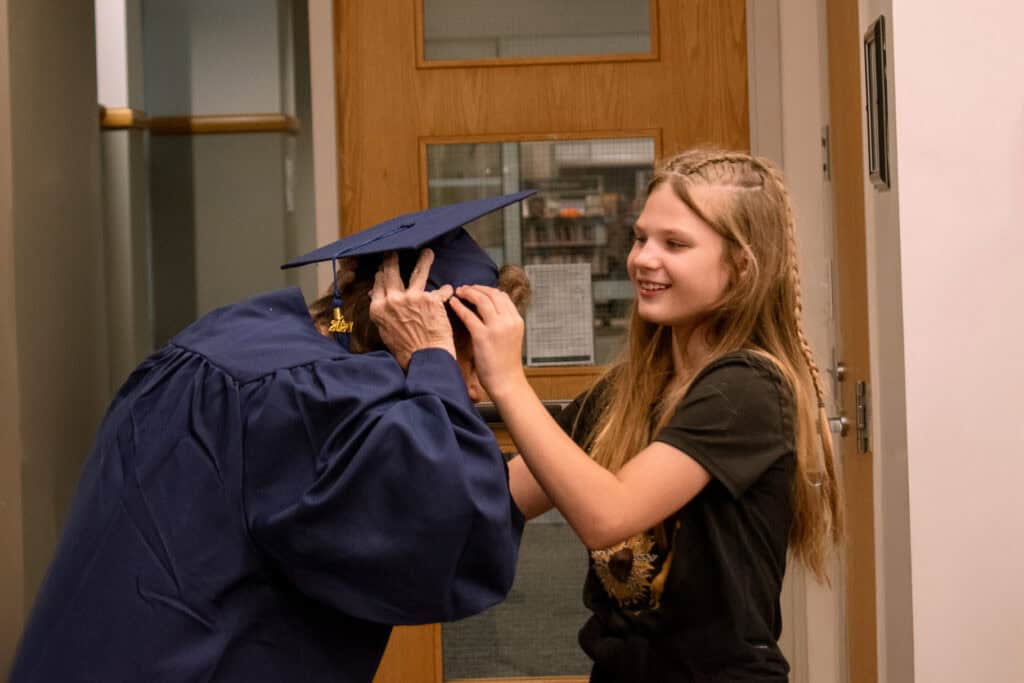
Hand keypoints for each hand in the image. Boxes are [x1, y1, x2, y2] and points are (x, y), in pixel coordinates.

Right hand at [369, 250, 454, 369]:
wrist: (425, 359)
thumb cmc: (406, 351)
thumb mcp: (385, 331)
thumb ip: (382, 312)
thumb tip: (376, 296)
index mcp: (379, 308)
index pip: (378, 283)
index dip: (382, 274)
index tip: (384, 268)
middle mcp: (393, 300)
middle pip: (391, 272)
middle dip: (392, 259)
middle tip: (394, 252)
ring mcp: (412, 298)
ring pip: (417, 272)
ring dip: (423, 260)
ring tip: (427, 252)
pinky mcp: (431, 300)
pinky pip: (440, 291)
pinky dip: (445, 291)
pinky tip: (449, 288)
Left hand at [449, 285, 526, 397]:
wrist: (506, 382)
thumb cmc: (506, 363)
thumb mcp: (511, 337)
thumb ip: (504, 322)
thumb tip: (491, 309)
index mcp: (516, 320)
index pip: (502, 296)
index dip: (488, 289)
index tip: (477, 289)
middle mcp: (508, 321)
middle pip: (492, 294)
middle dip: (476, 288)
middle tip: (464, 288)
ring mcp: (496, 328)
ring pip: (481, 300)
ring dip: (468, 293)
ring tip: (458, 292)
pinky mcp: (483, 336)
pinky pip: (468, 315)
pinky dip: (459, 306)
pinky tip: (453, 303)